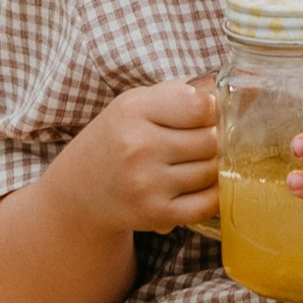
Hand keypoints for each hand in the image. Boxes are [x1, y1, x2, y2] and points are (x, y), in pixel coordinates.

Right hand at [63, 79, 217, 235]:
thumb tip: (222, 89)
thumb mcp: (136, 104)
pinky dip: (213, 195)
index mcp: (133, 111)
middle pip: (210, 140)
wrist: (79, 190)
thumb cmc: (117, 139)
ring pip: (212, 171)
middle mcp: (138, 146)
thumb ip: (179, 92)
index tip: (206, 115)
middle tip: (203, 142)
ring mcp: (147, 183)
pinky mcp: (156, 213)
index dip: (212, 110)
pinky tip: (202, 186)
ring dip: (213, 167)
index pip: (200, 107)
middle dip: (214, 140)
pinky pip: (207, 203)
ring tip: (196, 162)